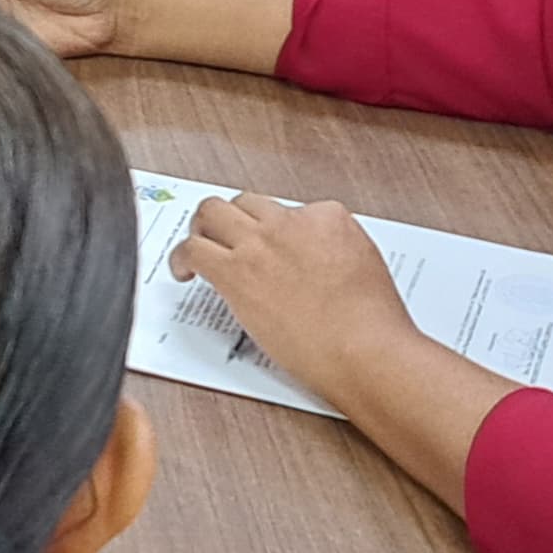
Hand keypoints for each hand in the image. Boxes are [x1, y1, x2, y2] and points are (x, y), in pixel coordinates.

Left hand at [175, 193, 415, 405]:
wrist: (363, 350)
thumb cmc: (371, 323)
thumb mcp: (365, 265)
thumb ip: (335, 250)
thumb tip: (316, 259)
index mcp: (328, 217)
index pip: (288, 210)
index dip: (275, 231)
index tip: (271, 249)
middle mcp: (289, 222)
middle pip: (245, 203)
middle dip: (233, 219)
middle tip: (224, 237)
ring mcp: (260, 243)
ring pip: (212, 212)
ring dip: (202, 228)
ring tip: (200, 246)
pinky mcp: (235, 272)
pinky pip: (193, 250)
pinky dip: (181, 258)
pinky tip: (184, 272)